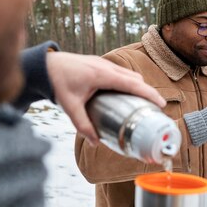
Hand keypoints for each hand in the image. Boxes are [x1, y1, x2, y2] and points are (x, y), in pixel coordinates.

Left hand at [46, 52, 164, 143]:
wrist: (46, 66)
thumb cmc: (58, 82)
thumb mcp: (70, 106)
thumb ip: (83, 125)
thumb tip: (96, 142)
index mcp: (102, 75)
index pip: (133, 83)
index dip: (149, 93)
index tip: (161, 103)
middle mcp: (106, 67)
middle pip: (135, 78)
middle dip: (147, 91)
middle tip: (154, 108)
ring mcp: (104, 63)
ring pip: (128, 73)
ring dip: (138, 85)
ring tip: (142, 102)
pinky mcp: (100, 64)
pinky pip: (121, 72)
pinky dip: (128, 82)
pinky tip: (125, 94)